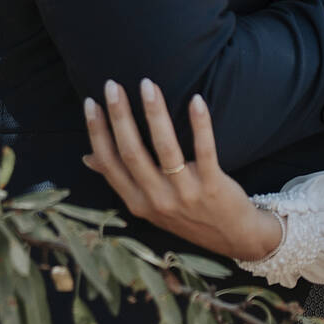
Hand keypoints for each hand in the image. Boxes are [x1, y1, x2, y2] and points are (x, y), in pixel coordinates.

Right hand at [81, 79, 283, 261]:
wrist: (235, 238)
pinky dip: (200, 125)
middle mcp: (157, 200)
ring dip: (155, 114)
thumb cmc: (188, 216)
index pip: (110, 164)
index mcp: (137, 203)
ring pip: (166, 149)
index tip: (91, 103)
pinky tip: (196, 100)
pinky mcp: (213, 186)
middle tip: (113, 85)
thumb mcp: (149, 205)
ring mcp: (185, 194)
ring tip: (148, 85)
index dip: (97, 132)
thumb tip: (88, 157)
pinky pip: (205, 151)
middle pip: (132, 152)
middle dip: (119, 116)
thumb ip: (123, 180)